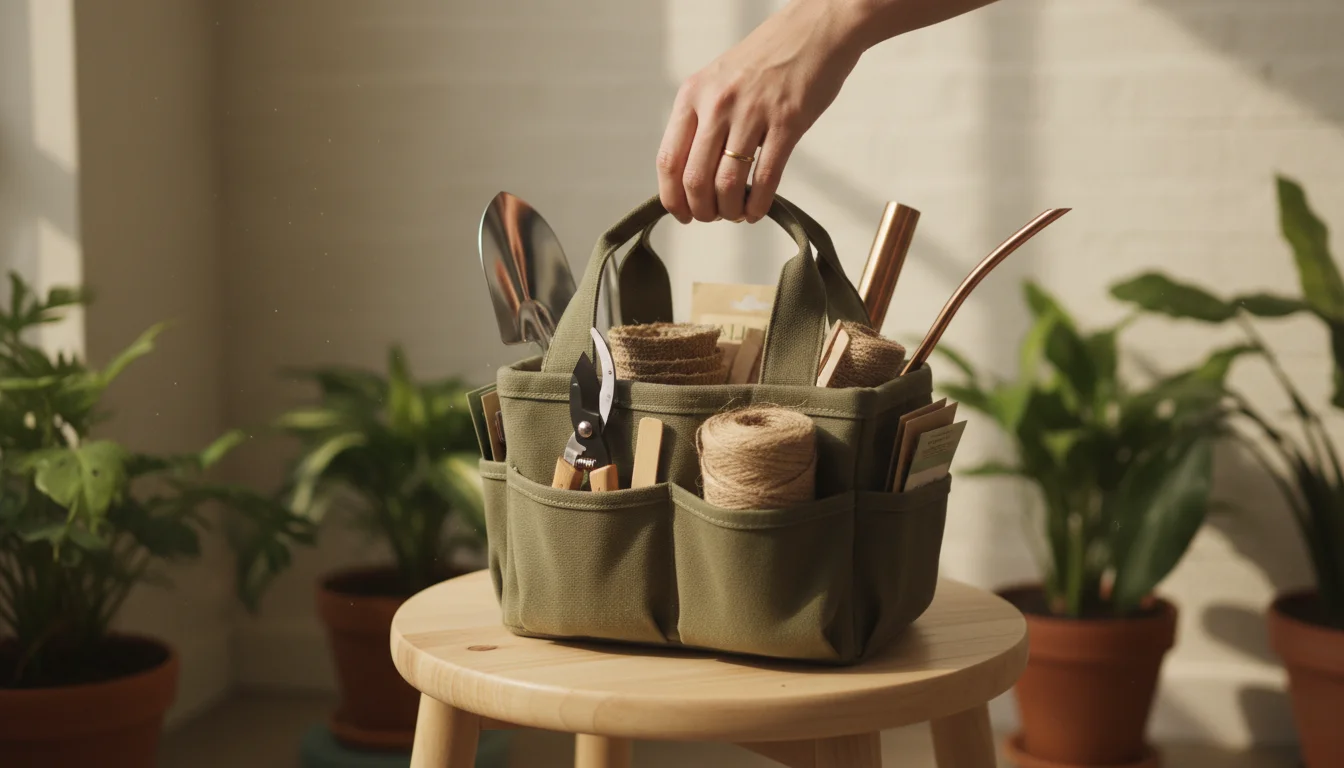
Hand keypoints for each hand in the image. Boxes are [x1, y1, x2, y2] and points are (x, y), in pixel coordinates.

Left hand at [656, 0, 867, 223]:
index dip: (672, 198)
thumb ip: (702, 121)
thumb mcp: (718, 81)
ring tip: (737, 213)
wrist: (815, 29)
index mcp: (693, 95)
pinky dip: (758, 204)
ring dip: (730, 211)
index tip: (682, 214)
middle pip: (695, 179)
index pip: (669, 160)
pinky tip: (757, 211)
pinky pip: (765, 177)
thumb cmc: (767, 59)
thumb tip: (691, 174)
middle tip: (714, 216)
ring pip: (727, 184)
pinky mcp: (787, 122)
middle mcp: (717, 104)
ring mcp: (752, 113)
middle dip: (702, 210)